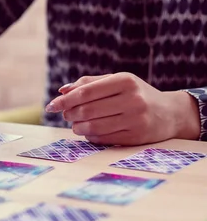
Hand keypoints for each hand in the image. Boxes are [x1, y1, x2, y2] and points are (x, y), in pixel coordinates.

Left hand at [45, 72, 200, 144]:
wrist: (169, 113)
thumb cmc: (135, 94)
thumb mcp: (116, 82)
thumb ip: (89, 84)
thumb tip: (62, 91)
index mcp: (125, 81)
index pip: (86, 92)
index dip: (65, 101)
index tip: (51, 106)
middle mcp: (132, 99)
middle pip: (86, 110)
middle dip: (70, 114)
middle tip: (67, 115)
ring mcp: (136, 119)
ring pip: (93, 126)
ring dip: (77, 127)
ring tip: (76, 124)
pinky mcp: (137, 136)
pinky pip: (102, 138)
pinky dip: (90, 136)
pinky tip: (89, 131)